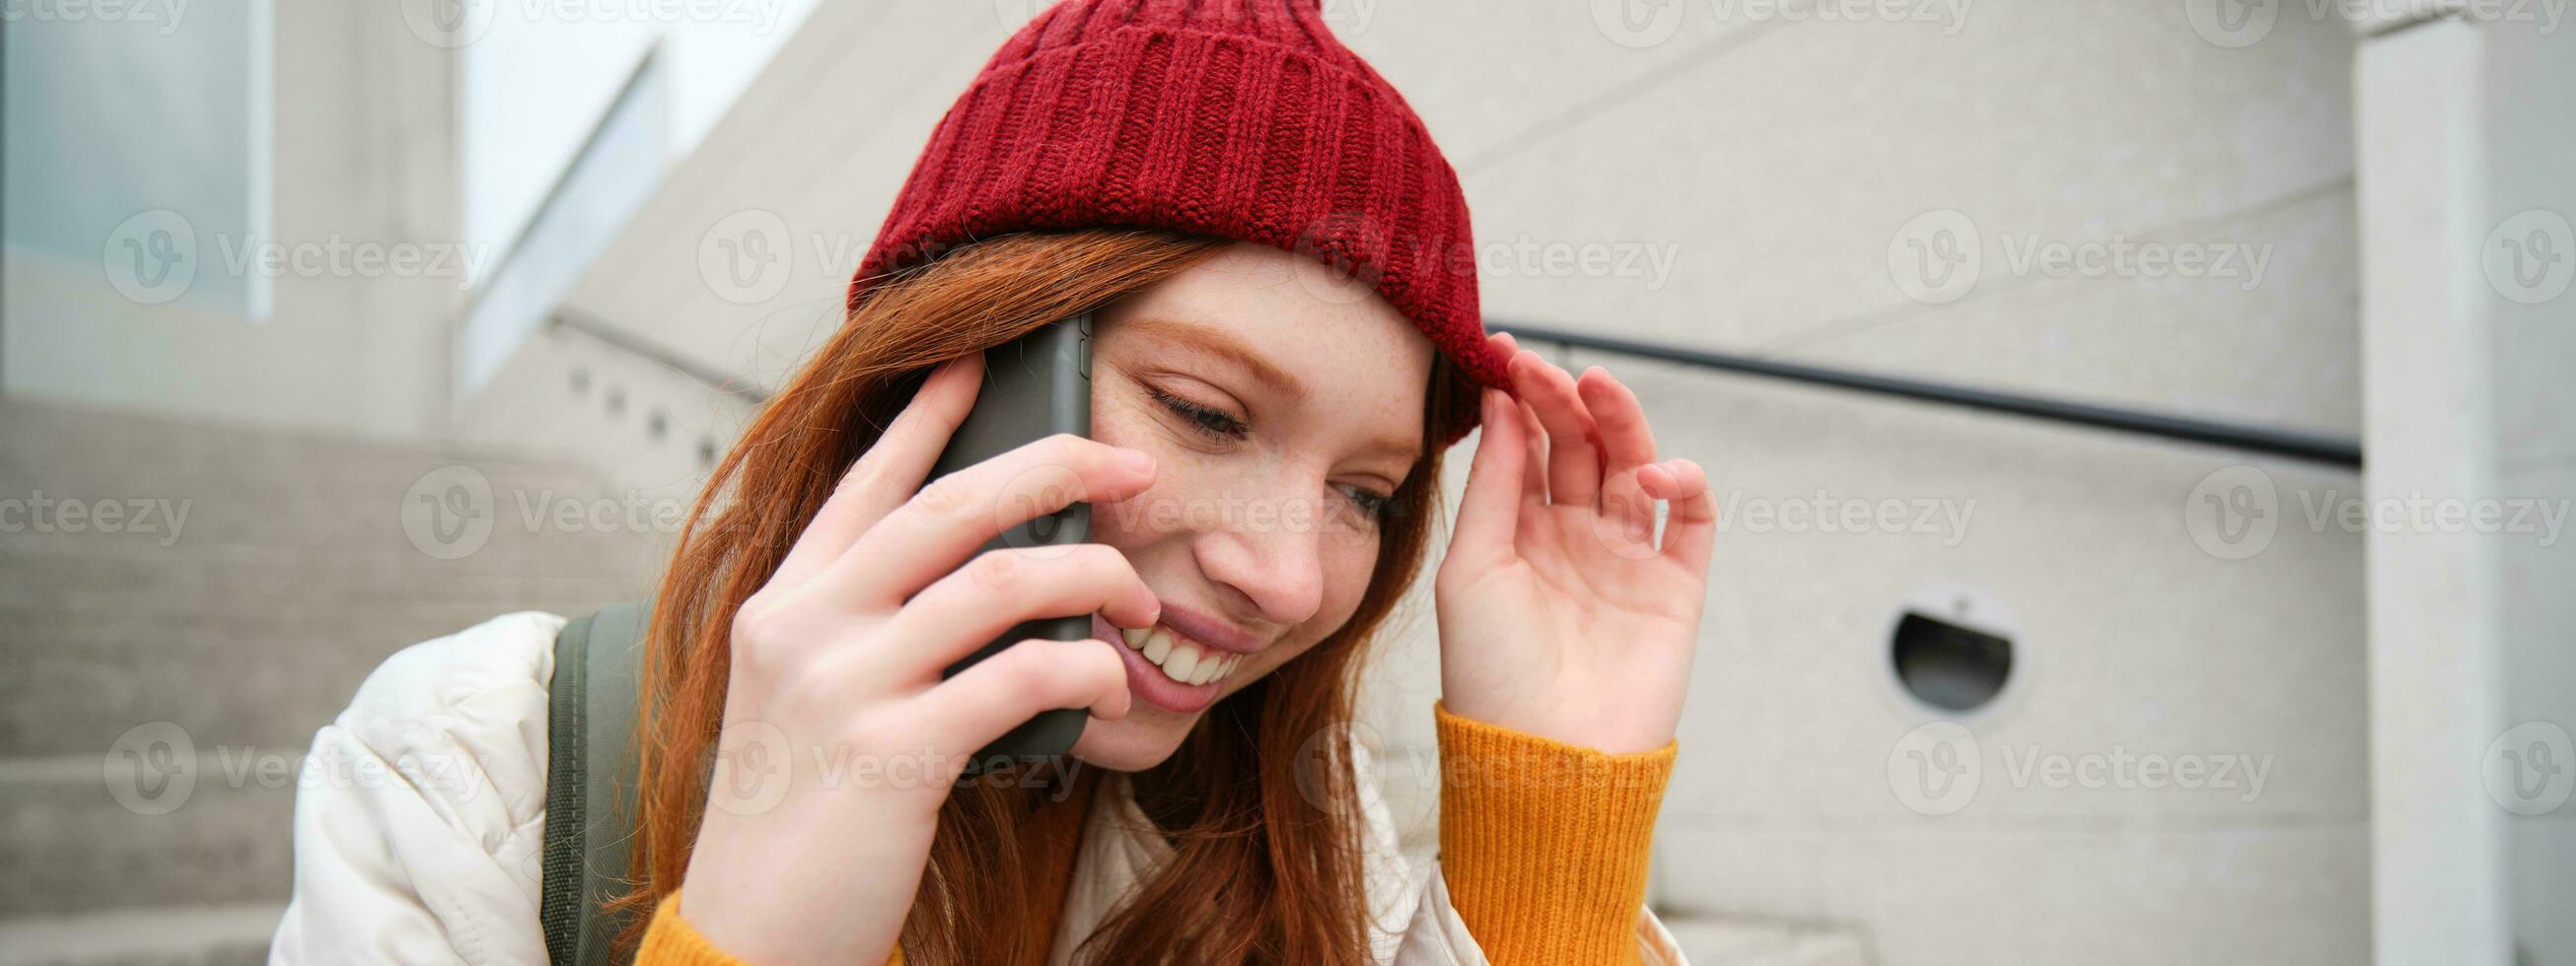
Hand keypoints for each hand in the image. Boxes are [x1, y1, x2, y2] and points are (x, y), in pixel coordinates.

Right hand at [675, 352, 1162, 964]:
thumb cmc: (799, 824)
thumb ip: (870, 634)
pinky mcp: (891, 752)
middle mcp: (805, 628)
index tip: (980, 364)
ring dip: (1094, 577)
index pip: (866, 486)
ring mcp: (844, 685)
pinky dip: (1084, 668)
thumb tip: (988, 583)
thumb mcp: (807, 705)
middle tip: (1131, 463)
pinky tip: (1110, 683)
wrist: (751, 936)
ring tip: (1140, 599)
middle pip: (950, 508)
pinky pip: (1019, 676)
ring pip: (1000, 583)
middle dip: (1053, 469)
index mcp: (783, 607)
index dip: (928, 419)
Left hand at [1433, 334, 1715, 753]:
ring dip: (1620, 419)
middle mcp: (1574, 539)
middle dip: (1563, 399)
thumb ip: (1494, 486)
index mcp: (1518, 535)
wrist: (1545, 758)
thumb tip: (1499, 404)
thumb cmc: (1491, 675)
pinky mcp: (1676, 586)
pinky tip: (1647, 472)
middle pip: (1578, 446)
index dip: (1518, 399)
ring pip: (1632, 466)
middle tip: (1544, 364)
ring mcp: (1626, 559)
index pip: (1525, 447)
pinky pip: (1690, 518)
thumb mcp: (1471, 569)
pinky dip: (1680, 483)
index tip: (1503, 353)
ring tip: (1596, 384)